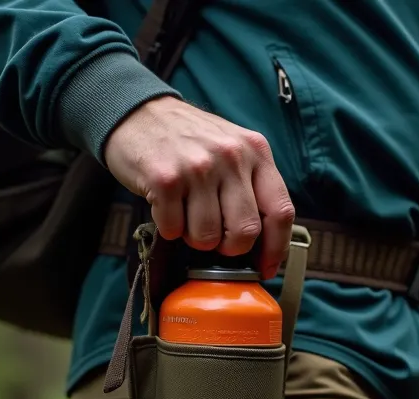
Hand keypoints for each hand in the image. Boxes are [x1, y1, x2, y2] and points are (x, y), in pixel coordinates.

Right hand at [103, 96, 295, 278]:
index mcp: (255, 151)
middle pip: (246, 231)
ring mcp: (198, 168)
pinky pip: (173, 229)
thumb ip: (251, 184)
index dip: (276, 248)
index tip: (265, 267)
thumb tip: (265, 242)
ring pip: (207, 237)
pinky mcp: (165, 179)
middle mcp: (231, 157)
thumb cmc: (187, 140)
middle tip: (215, 237)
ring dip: (194, 237)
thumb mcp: (232, 147)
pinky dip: (168, 228)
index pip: (281, 211)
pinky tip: (166, 206)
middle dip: (229, 247)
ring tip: (186, 214)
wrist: (137, 112)